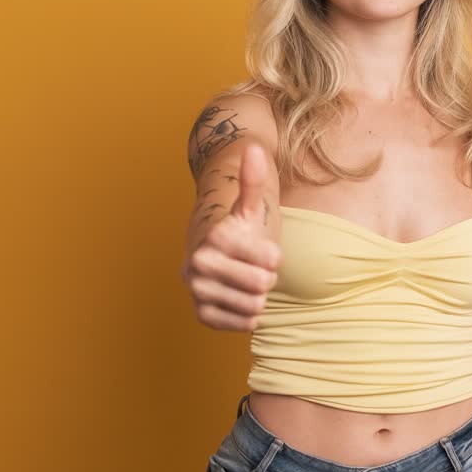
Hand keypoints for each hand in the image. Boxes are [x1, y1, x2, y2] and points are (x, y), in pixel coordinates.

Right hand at [184, 143, 280, 330]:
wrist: (217, 255)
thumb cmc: (242, 230)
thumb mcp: (250, 207)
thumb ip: (252, 180)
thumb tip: (254, 148)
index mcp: (217, 236)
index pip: (272, 260)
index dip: (274, 257)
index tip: (262, 250)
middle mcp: (199, 263)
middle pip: (262, 285)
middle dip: (265, 278)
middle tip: (253, 268)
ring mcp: (197, 289)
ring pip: (253, 306)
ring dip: (257, 297)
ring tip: (245, 282)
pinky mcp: (201, 313)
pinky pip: (240, 323)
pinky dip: (246, 315)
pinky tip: (239, 299)